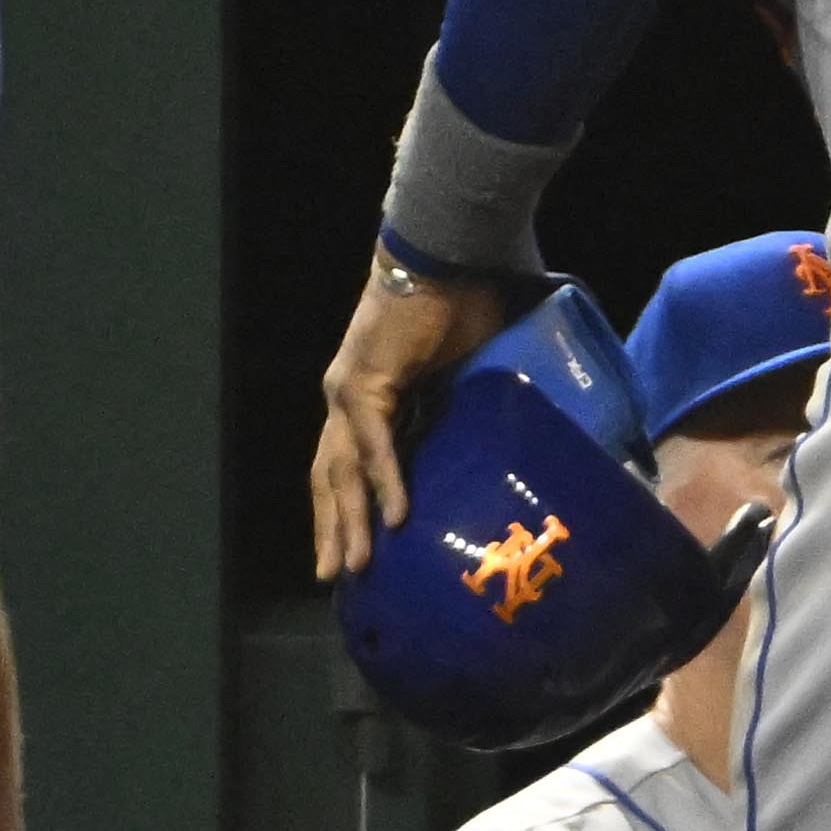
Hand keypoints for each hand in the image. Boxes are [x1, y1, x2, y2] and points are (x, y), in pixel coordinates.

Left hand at [310, 258, 509, 580]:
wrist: (446, 255)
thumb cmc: (463, 300)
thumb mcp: (465, 369)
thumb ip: (464, 405)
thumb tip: (499, 437)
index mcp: (370, 393)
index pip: (350, 460)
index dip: (348, 503)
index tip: (355, 545)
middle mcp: (348, 397)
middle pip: (331, 475)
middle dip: (333, 526)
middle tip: (336, 575)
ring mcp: (350, 391)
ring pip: (344, 470)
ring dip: (350, 521)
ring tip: (357, 565)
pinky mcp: (366, 384)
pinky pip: (375, 445)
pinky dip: (385, 482)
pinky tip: (395, 518)